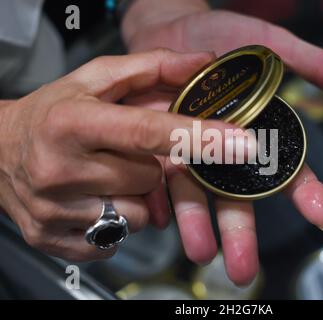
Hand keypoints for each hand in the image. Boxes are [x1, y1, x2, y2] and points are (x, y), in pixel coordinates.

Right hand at [0, 49, 235, 260]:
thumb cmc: (51, 113)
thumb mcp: (94, 80)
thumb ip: (150, 68)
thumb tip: (203, 63)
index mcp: (73, 122)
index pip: (147, 131)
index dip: (199, 137)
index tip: (242, 144)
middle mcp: (61, 169)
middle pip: (150, 178)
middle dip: (152, 167)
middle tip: (123, 154)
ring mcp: (56, 210)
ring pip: (139, 215)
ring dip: (136, 197)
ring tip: (108, 177)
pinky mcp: (55, 240)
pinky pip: (116, 240)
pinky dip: (118, 221)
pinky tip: (96, 199)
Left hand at [122, 7, 322, 284]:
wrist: (166, 27)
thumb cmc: (220, 34)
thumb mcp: (268, 44)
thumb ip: (309, 63)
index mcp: (253, 134)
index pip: (285, 170)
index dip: (305, 192)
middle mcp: (222, 151)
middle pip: (236, 197)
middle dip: (240, 233)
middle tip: (244, 267)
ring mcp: (187, 152)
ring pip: (195, 195)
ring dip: (197, 225)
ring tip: (201, 251)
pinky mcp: (154, 147)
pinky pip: (156, 181)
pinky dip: (158, 200)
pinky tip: (160, 218)